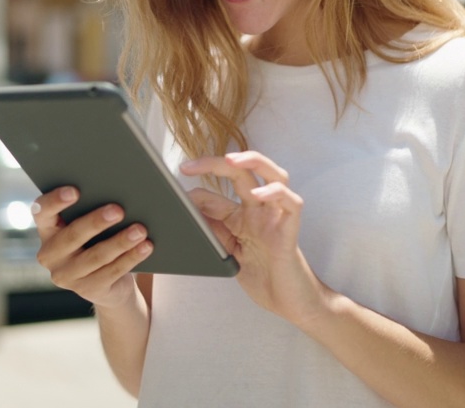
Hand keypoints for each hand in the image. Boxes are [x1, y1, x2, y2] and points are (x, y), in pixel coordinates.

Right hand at [32, 186, 152, 308]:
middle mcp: (50, 255)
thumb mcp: (89, 227)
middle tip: (118, 210)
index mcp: (47, 230)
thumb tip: (118, 192)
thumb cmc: (97, 241)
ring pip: (96, 256)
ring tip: (140, 230)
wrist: (108, 282)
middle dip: (96, 222)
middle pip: (72, 235)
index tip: (75, 190)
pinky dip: (131, 257)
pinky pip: (112, 272)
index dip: (55, 201)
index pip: (42, 212)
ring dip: (120, 241)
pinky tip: (145, 246)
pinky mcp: (88, 290)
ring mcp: (67, 276)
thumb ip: (91, 210)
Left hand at [181, 152, 327, 325]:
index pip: (219, 194)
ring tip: (232, 160)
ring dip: (254, 162)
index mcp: (243, 217)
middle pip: (244, 173)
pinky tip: (259, 194)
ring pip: (274, 175)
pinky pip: (291, 202)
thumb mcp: (228, 254)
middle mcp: (261, 211)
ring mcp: (277, 217)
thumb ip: (214, 232)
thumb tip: (190, 212)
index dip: (196, 191)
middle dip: (216, 163)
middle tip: (189, 166)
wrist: (290, 304)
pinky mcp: (291, 229)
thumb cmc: (265, 279)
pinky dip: (276, 193)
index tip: (173, 194)